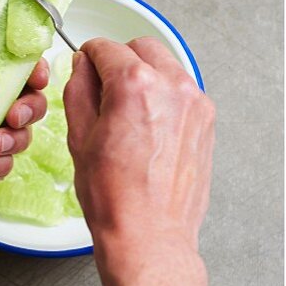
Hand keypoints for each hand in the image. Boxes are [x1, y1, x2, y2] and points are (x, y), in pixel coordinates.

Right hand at [64, 37, 214, 285]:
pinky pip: (181, 94)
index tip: (84, 67)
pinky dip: (163, 99)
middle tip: (103, 89)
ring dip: (144, 78)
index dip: (88, 57)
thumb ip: (79, 92)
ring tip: (126, 114)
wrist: (149, 237)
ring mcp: (194, 105)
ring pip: (166, 68)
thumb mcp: (80, 140)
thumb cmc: (115, 201)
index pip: (106, 49)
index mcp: (135, 85)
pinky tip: (147, 129)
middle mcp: (171, 87)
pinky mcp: (206, 123)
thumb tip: (81, 70)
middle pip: (141, 49)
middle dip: (119, 62)